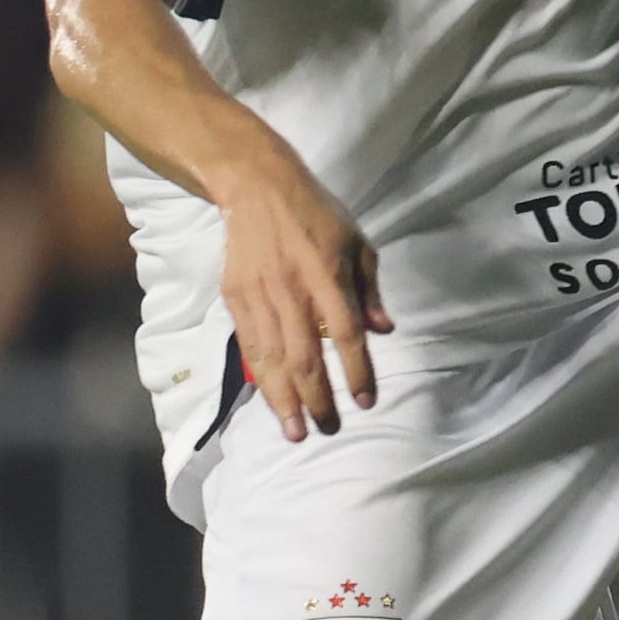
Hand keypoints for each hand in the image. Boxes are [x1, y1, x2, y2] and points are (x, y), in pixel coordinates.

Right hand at [219, 143, 387, 440]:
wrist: (257, 187)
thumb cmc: (317, 214)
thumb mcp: (358, 242)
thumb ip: (369, 290)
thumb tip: (383, 332)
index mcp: (327, 274)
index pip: (345, 334)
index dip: (356, 371)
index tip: (365, 402)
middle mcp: (292, 289)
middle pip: (305, 356)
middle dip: (318, 399)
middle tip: (329, 429)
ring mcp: (259, 294)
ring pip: (272, 358)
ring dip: (285, 400)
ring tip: (296, 432)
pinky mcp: (235, 296)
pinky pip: (249, 344)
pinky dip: (260, 376)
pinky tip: (271, 400)